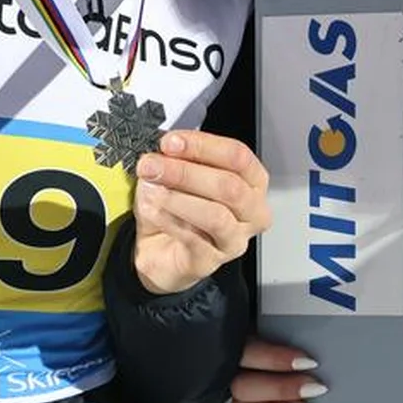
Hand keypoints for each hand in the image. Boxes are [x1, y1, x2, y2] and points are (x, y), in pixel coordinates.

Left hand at [133, 130, 272, 296]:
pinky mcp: (211, 260)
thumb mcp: (176, 174)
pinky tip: (151, 209)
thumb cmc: (174, 208)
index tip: (171, 142)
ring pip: (215, 215)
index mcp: (251, 182)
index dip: (203, 146)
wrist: (157, 248)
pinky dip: (168, 219)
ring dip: (177, 198)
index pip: (238, 157)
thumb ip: (179, 158)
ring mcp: (234, 239)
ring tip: (150, 189)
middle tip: (152, 165)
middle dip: (185, 172)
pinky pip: (193, 238)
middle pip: (229, 186)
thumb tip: (170, 147)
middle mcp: (252, 211)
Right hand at [227, 335, 322, 402]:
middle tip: (313, 387)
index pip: (248, 351)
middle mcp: (235, 370)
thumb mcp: (291, 330)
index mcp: (242, 343)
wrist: (299, 363)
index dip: (275, 359)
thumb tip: (319, 341)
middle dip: (281, 389)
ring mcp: (240, 397)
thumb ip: (294, 332)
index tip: (307, 362)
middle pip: (242, 385)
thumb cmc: (297, 344)